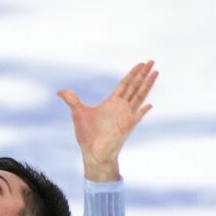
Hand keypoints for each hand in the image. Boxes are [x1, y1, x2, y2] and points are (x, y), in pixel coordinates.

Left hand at [57, 61, 157, 181]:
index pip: (125, 84)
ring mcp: (126, 116)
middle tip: (151, 61)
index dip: (132, 74)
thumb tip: (60, 92)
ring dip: (147, 85)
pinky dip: (143, 111)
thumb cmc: (87, 136)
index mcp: (112, 102)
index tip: (140, 64)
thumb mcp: (78, 114)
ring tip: (156, 73)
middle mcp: (121, 107)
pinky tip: (150, 105)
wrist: (93, 153)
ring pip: (139, 96)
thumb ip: (72, 100)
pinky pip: (137, 117)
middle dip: (143, 74)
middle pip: (135, 86)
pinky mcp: (127, 127)